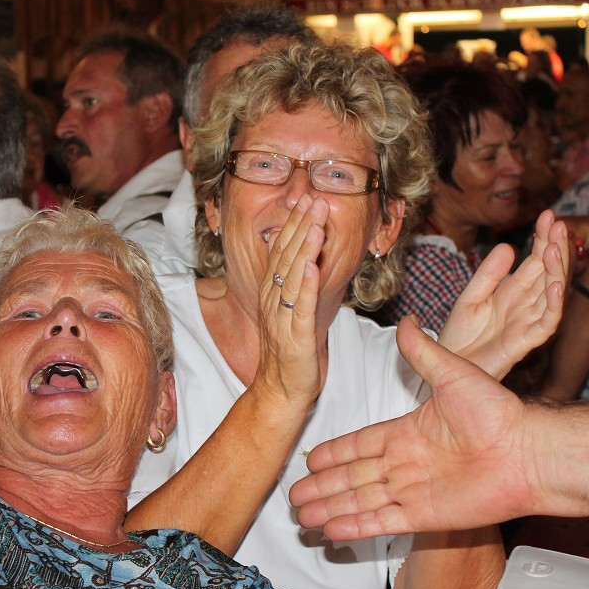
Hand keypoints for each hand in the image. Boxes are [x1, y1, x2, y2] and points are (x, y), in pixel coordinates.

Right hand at [252, 193, 325, 409]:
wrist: (280, 390)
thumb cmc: (289, 350)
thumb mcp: (291, 309)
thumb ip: (296, 282)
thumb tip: (306, 254)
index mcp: (273, 292)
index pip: (282, 250)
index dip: (294, 223)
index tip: (307, 199)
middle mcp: (274, 300)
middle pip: (286, 256)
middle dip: (301, 226)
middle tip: (314, 199)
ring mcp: (283, 318)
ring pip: (293, 277)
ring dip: (304, 247)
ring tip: (315, 223)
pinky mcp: (296, 337)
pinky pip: (300, 308)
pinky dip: (305, 286)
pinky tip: (311, 266)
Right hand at [289, 317, 535, 538]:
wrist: (528, 453)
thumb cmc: (499, 413)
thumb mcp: (455, 374)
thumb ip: (424, 353)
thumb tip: (406, 322)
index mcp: (409, 432)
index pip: (361, 444)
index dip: (335, 453)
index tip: (311, 459)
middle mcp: (407, 464)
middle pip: (353, 477)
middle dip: (323, 486)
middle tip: (294, 495)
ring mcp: (413, 491)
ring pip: (360, 501)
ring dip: (331, 508)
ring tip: (303, 516)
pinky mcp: (424, 515)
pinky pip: (381, 521)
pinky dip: (355, 526)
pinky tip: (332, 529)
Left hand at [437, 210, 567, 378]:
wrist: (444, 368)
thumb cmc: (460, 338)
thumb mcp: (470, 298)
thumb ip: (488, 275)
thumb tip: (509, 246)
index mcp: (513, 292)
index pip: (535, 261)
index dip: (543, 239)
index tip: (550, 216)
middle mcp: (525, 306)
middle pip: (548, 273)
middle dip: (556, 248)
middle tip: (560, 223)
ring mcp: (527, 323)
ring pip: (552, 294)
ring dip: (557, 271)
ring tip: (558, 247)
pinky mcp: (524, 343)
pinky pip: (546, 323)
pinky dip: (553, 305)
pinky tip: (554, 286)